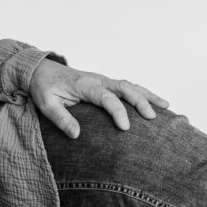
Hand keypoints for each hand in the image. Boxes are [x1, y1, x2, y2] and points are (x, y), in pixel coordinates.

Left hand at [28, 59, 168, 138]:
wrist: (41, 71)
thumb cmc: (44, 88)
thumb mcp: (46, 104)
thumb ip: (61, 119)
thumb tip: (77, 135)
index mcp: (85, 85)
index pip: (106, 97)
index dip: (118, 112)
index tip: (126, 128)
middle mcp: (98, 80)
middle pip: (124, 87)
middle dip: (140, 101)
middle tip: (152, 117)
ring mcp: (103, 80)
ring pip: (130, 85)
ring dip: (147, 95)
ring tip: (166, 106)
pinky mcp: (105, 84)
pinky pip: (127, 86)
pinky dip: (142, 92)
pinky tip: (155, 102)